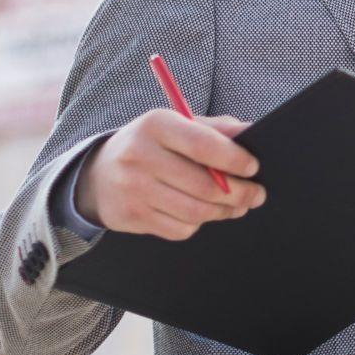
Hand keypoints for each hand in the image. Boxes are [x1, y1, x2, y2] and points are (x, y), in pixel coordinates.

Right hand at [76, 110, 265, 240]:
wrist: (99, 173)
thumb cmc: (152, 145)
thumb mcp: (178, 125)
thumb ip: (216, 129)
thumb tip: (251, 132)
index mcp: (156, 125)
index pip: (203, 145)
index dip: (235, 159)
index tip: (254, 168)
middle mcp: (140, 156)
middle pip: (204, 185)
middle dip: (240, 193)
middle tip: (256, 195)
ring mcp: (133, 189)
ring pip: (196, 211)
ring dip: (225, 212)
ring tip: (237, 206)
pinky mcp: (132, 216)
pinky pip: (180, 228)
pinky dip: (199, 223)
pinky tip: (203, 213)